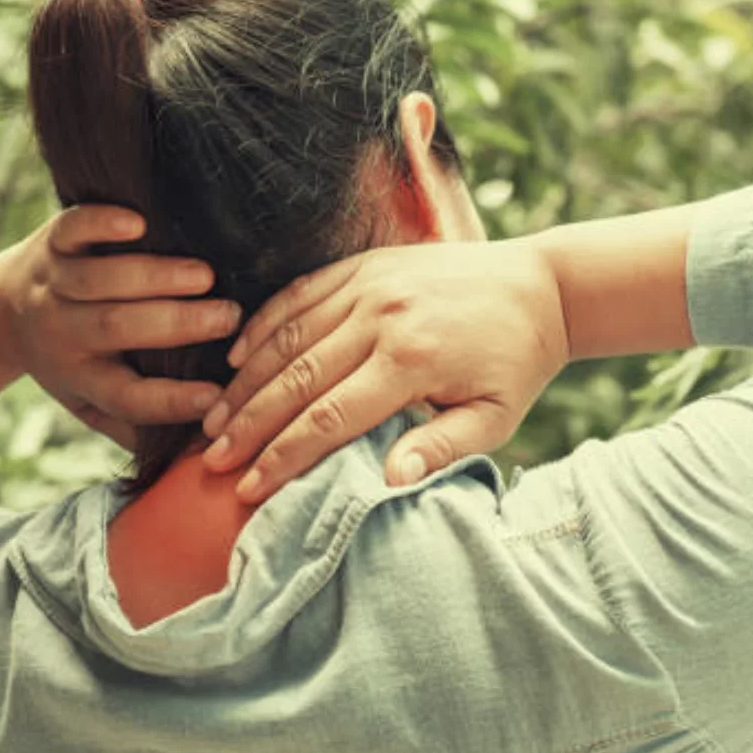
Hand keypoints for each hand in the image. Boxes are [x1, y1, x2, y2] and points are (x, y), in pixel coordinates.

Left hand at [0, 205, 241, 448]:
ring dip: (153, 277)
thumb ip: (136, 426)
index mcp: (79, 377)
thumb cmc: (66, 362)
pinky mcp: (52, 241)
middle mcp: (63, 332)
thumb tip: (198, 450)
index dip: (170, 400)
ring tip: (206, 276)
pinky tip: (139, 222)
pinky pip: (72, 230)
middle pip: (115, 329)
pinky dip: (101, 224)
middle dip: (176, 323)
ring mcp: (55, 283)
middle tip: (230, 317)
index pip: (126, 397)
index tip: (217, 397)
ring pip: (98, 281)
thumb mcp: (89, 404)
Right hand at [199, 237, 570, 502]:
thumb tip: (389, 481)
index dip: (282, 457)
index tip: (248, 487)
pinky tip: (238, 356)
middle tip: (211, 459)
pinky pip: (300, 293)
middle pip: (296, 379)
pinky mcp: (364, 264)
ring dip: (246, 380)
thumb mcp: (496, 417)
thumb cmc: (515, 364)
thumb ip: (443, 449)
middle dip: (248, 424)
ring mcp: (369, 285)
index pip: (329, 419)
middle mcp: (381, 318)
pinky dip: (264, 324)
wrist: (540, 286)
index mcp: (412, 361)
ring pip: (288, 335)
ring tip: (214, 419)